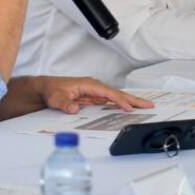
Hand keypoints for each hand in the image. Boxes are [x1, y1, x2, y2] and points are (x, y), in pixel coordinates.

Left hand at [37, 76, 154, 113]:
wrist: (45, 89)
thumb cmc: (51, 91)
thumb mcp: (56, 98)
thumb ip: (65, 104)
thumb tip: (75, 109)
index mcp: (89, 84)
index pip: (109, 93)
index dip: (120, 100)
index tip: (130, 108)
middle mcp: (94, 87)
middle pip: (117, 93)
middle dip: (133, 100)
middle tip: (149, 105)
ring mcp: (95, 92)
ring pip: (116, 97)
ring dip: (130, 102)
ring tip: (144, 107)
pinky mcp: (93, 98)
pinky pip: (110, 101)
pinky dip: (121, 105)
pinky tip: (127, 109)